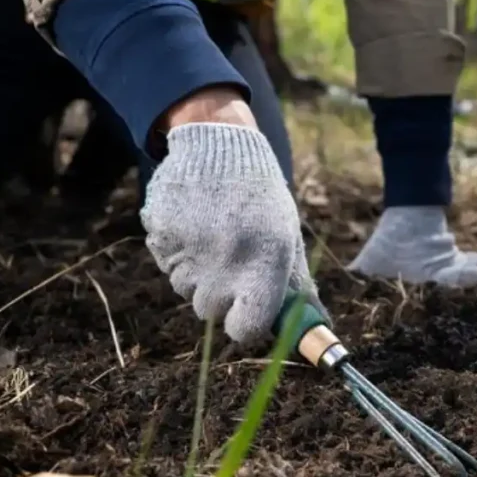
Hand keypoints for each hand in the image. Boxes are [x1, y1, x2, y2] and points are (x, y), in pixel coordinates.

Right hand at [140, 119, 325, 343]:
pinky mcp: (159, 234)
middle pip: (208, 311)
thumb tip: (316, 331)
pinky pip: (164, 261)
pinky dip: (175, 249)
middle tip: (229, 259)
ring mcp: (187, 248)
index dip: (244, 325)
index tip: (246, 314)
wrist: (218, 145)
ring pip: (184, 288)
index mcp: (264, 262)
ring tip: (211, 233)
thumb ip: (293, 286)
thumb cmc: (261, 198)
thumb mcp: (286, 236)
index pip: (245, 329)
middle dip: (219, 294)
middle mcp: (224, 261)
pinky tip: (191, 222)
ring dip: (196, 271)